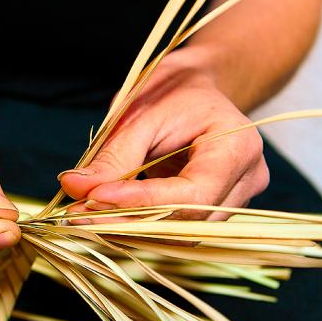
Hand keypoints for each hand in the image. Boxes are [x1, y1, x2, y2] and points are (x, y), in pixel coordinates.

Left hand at [60, 50, 269, 221]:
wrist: (199, 87)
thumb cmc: (176, 90)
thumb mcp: (141, 113)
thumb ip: (114, 155)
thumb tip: (75, 187)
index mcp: (238, 148)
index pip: (192, 194)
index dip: (142, 202)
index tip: (94, 198)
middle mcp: (246, 181)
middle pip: (186, 221)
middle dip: (128, 221)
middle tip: (77, 213)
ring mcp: (234, 200)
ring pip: (179, 233)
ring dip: (129, 229)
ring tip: (85, 214)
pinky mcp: (214, 211)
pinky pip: (175, 230)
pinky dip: (138, 227)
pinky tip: (105, 217)